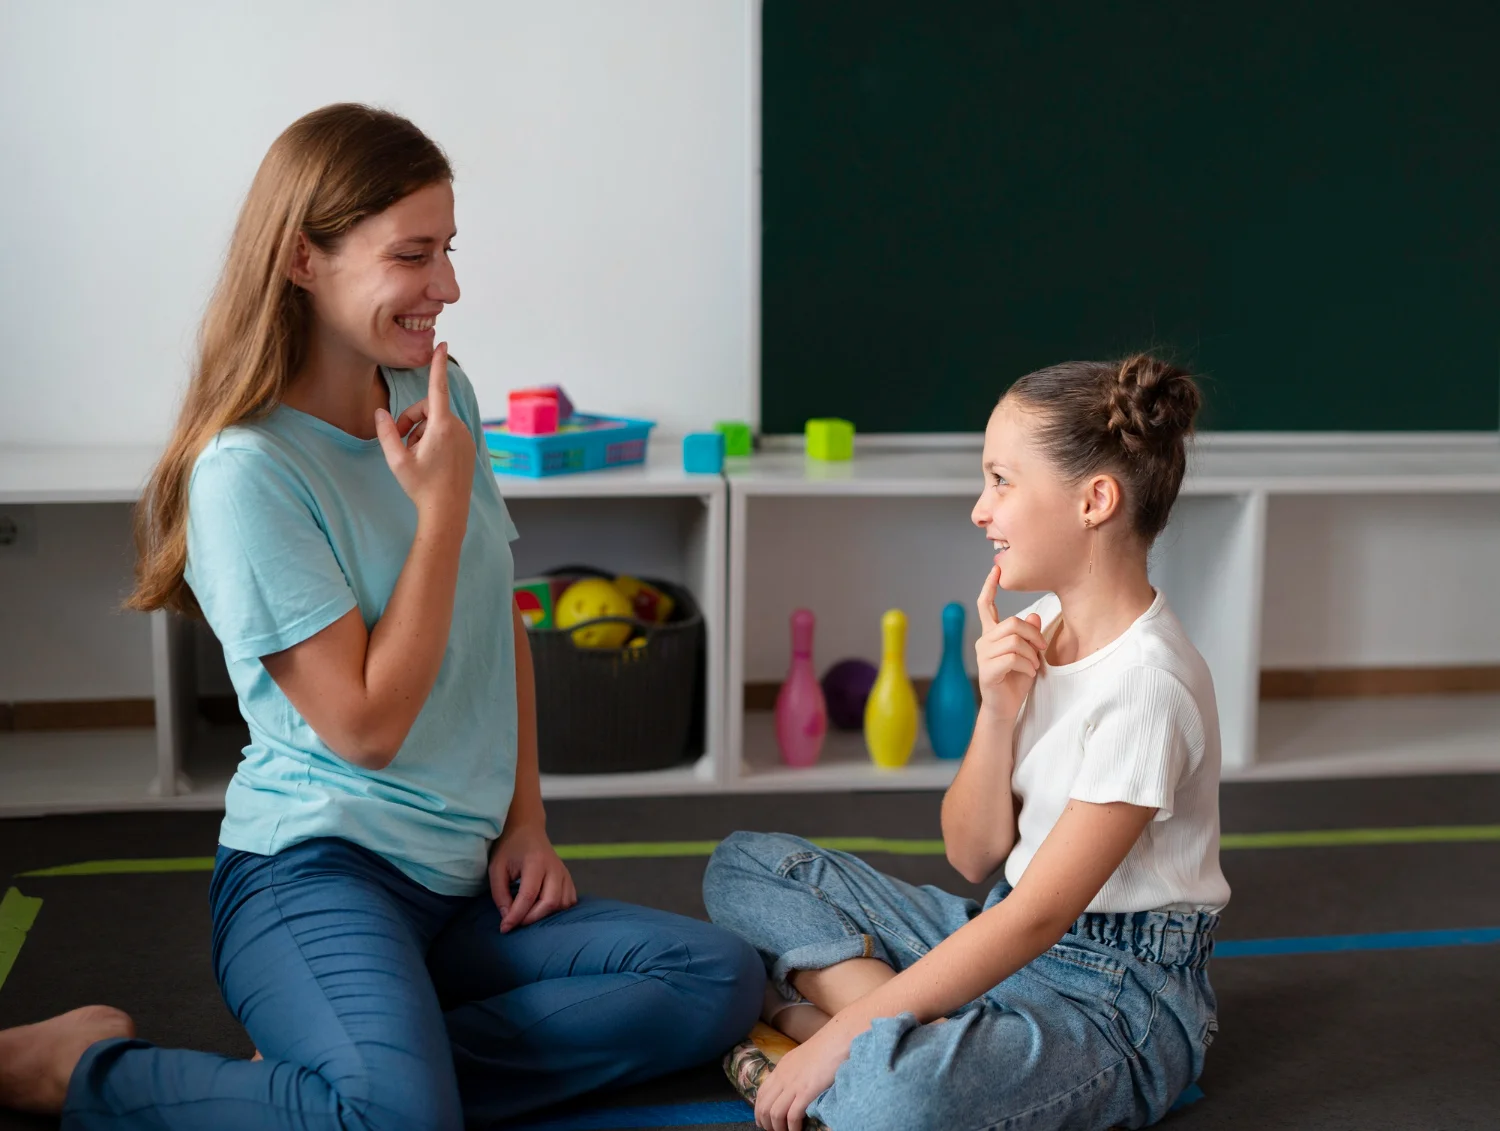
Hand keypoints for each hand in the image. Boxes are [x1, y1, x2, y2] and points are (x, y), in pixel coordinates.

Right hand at [374, 342, 474, 518]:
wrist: (447, 512)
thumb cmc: (421, 487)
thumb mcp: (396, 460)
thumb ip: (386, 433)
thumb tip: (379, 413)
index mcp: (442, 427)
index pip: (438, 388)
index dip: (438, 365)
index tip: (443, 344)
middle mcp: (458, 428)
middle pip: (428, 409)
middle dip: (411, 420)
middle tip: (399, 441)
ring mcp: (465, 437)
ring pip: (436, 422)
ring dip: (420, 432)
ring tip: (414, 456)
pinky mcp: (468, 446)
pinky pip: (446, 432)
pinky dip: (433, 440)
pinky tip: (428, 461)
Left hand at [488, 821, 577, 932]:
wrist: (526, 829)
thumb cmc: (509, 848)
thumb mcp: (496, 868)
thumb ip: (500, 894)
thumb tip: (508, 918)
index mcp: (535, 862)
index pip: (529, 895)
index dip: (517, 915)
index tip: (504, 928)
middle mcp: (554, 867)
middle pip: (550, 902)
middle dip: (532, 918)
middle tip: (516, 923)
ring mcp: (564, 872)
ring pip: (563, 903)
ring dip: (545, 915)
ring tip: (528, 915)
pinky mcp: (568, 876)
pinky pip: (569, 900)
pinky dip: (558, 910)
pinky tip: (542, 909)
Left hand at [754, 1022, 851, 1130]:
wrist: (837, 1038)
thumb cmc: (826, 1047)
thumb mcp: (802, 1058)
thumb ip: (794, 1071)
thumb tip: (793, 1087)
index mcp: (781, 1068)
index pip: (761, 1093)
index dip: (760, 1111)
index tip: (764, 1121)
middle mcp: (782, 1077)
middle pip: (764, 1106)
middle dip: (766, 1123)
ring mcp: (793, 1084)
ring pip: (774, 1113)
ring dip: (778, 1128)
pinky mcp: (806, 1091)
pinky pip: (792, 1115)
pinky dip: (792, 1127)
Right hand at [975, 565, 1047, 721]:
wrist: (1005, 708)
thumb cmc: (1015, 680)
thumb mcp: (1029, 654)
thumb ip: (1030, 635)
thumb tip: (1034, 615)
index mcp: (991, 635)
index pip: (986, 605)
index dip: (989, 587)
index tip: (995, 570)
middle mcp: (984, 642)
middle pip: (1012, 623)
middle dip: (1033, 636)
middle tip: (1042, 650)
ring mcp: (983, 656)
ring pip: (1015, 641)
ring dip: (1032, 655)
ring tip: (1033, 667)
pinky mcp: (987, 670)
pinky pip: (1013, 658)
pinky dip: (1027, 666)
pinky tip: (1027, 674)